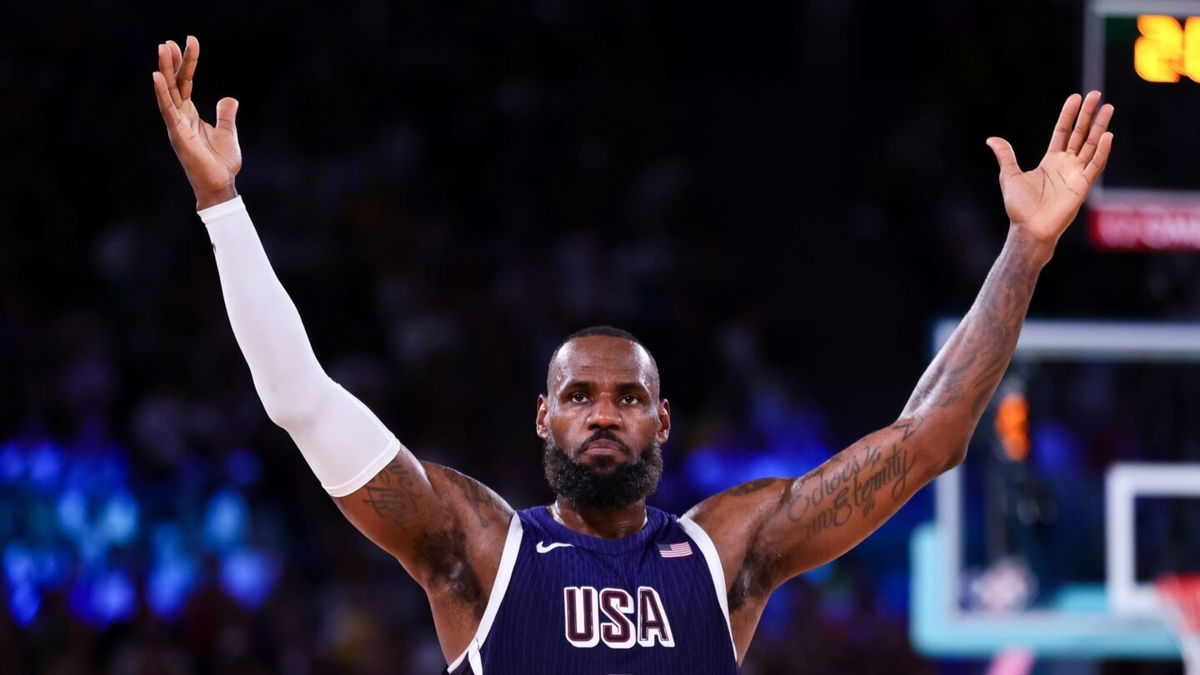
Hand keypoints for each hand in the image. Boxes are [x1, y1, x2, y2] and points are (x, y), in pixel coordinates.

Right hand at [152, 36, 241, 208]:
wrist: (220, 184)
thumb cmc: (220, 162)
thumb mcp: (228, 132)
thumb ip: (226, 114)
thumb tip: (228, 98)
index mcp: (190, 114)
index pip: (186, 83)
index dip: (187, 63)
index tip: (189, 42)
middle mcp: (180, 117)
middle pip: (174, 83)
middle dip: (172, 62)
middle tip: (169, 41)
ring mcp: (177, 125)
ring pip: (169, 92)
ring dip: (165, 70)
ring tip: (163, 49)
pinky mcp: (178, 135)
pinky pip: (168, 111)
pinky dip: (163, 94)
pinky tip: (158, 77)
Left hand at [985, 91, 1113, 245]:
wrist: (1028, 229)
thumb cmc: (1020, 206)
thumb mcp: (1010, 175)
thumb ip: (1006, 156)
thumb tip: (992, 139)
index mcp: (1051, 161)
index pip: (1063, 132)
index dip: (1069, 115)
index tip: (1076, 98)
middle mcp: (1066, 165)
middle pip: (1080, 134)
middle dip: (1088, 115)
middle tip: (1097, 95)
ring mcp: (1076, 174)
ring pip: (1092, 145)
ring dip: (1100, 127)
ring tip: (1108, 108)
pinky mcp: (1083, 186)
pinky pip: (1095, 165)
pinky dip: (1102, 151)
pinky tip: (1107, 135)